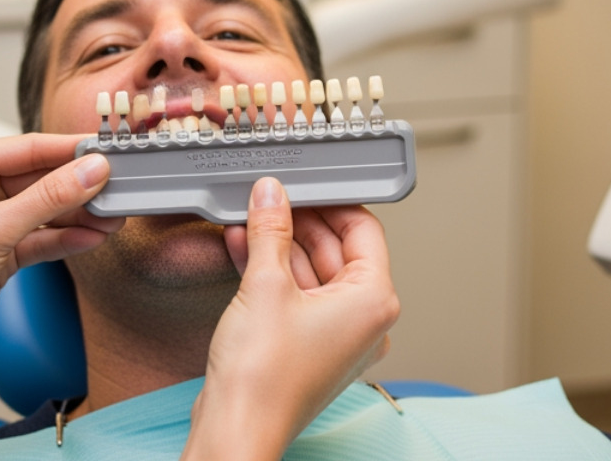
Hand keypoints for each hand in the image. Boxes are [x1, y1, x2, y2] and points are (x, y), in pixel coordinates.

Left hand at [0, 134, 121, 399]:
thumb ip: (47, 200)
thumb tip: (90, 171)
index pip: (27, 148)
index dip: (70, 151)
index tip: (109, 152)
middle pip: (41, 178)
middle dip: (80, 186)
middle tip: (120, 187)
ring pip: (45, 209)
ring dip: (79, 215)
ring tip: (115, 216)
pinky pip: (41, 237)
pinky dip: (67, 238)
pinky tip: (94, 237)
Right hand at [182, 178, 398, 460]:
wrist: (237, 427)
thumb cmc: (264, 376)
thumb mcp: (265, 282)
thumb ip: (270, 229)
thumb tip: (272, 193)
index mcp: (373, 301)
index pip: (363, 229)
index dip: (330, 201)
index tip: (302, 183)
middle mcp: (363, 320)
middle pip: (336, 249)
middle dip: (298, 221)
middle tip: (268, 196)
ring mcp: (335, 336)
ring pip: (311, 272)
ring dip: (278, 244)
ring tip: (247, 217)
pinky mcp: (307, 346)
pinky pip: (296, 295)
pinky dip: (272, 272)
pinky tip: (242, 246)